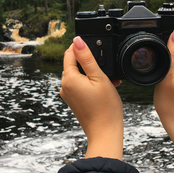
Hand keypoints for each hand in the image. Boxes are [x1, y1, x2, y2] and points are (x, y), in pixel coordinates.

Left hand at [60, 36, 123, 159]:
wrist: (105, 132)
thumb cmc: (105, 107)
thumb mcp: (99, 77)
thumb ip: (87, 57)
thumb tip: (77, 40)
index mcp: (68, 78)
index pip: (70, 53)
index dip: (82, 48)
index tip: (96, 49)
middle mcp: (64, 86)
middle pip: (74, 64)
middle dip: (90, 63)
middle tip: (106, 69)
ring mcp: (68, 94)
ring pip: (79, 75)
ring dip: (93, 74)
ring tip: (109, 81)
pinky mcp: (73, 101)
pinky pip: (80, 86)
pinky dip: (91, 83)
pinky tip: (105, 88)